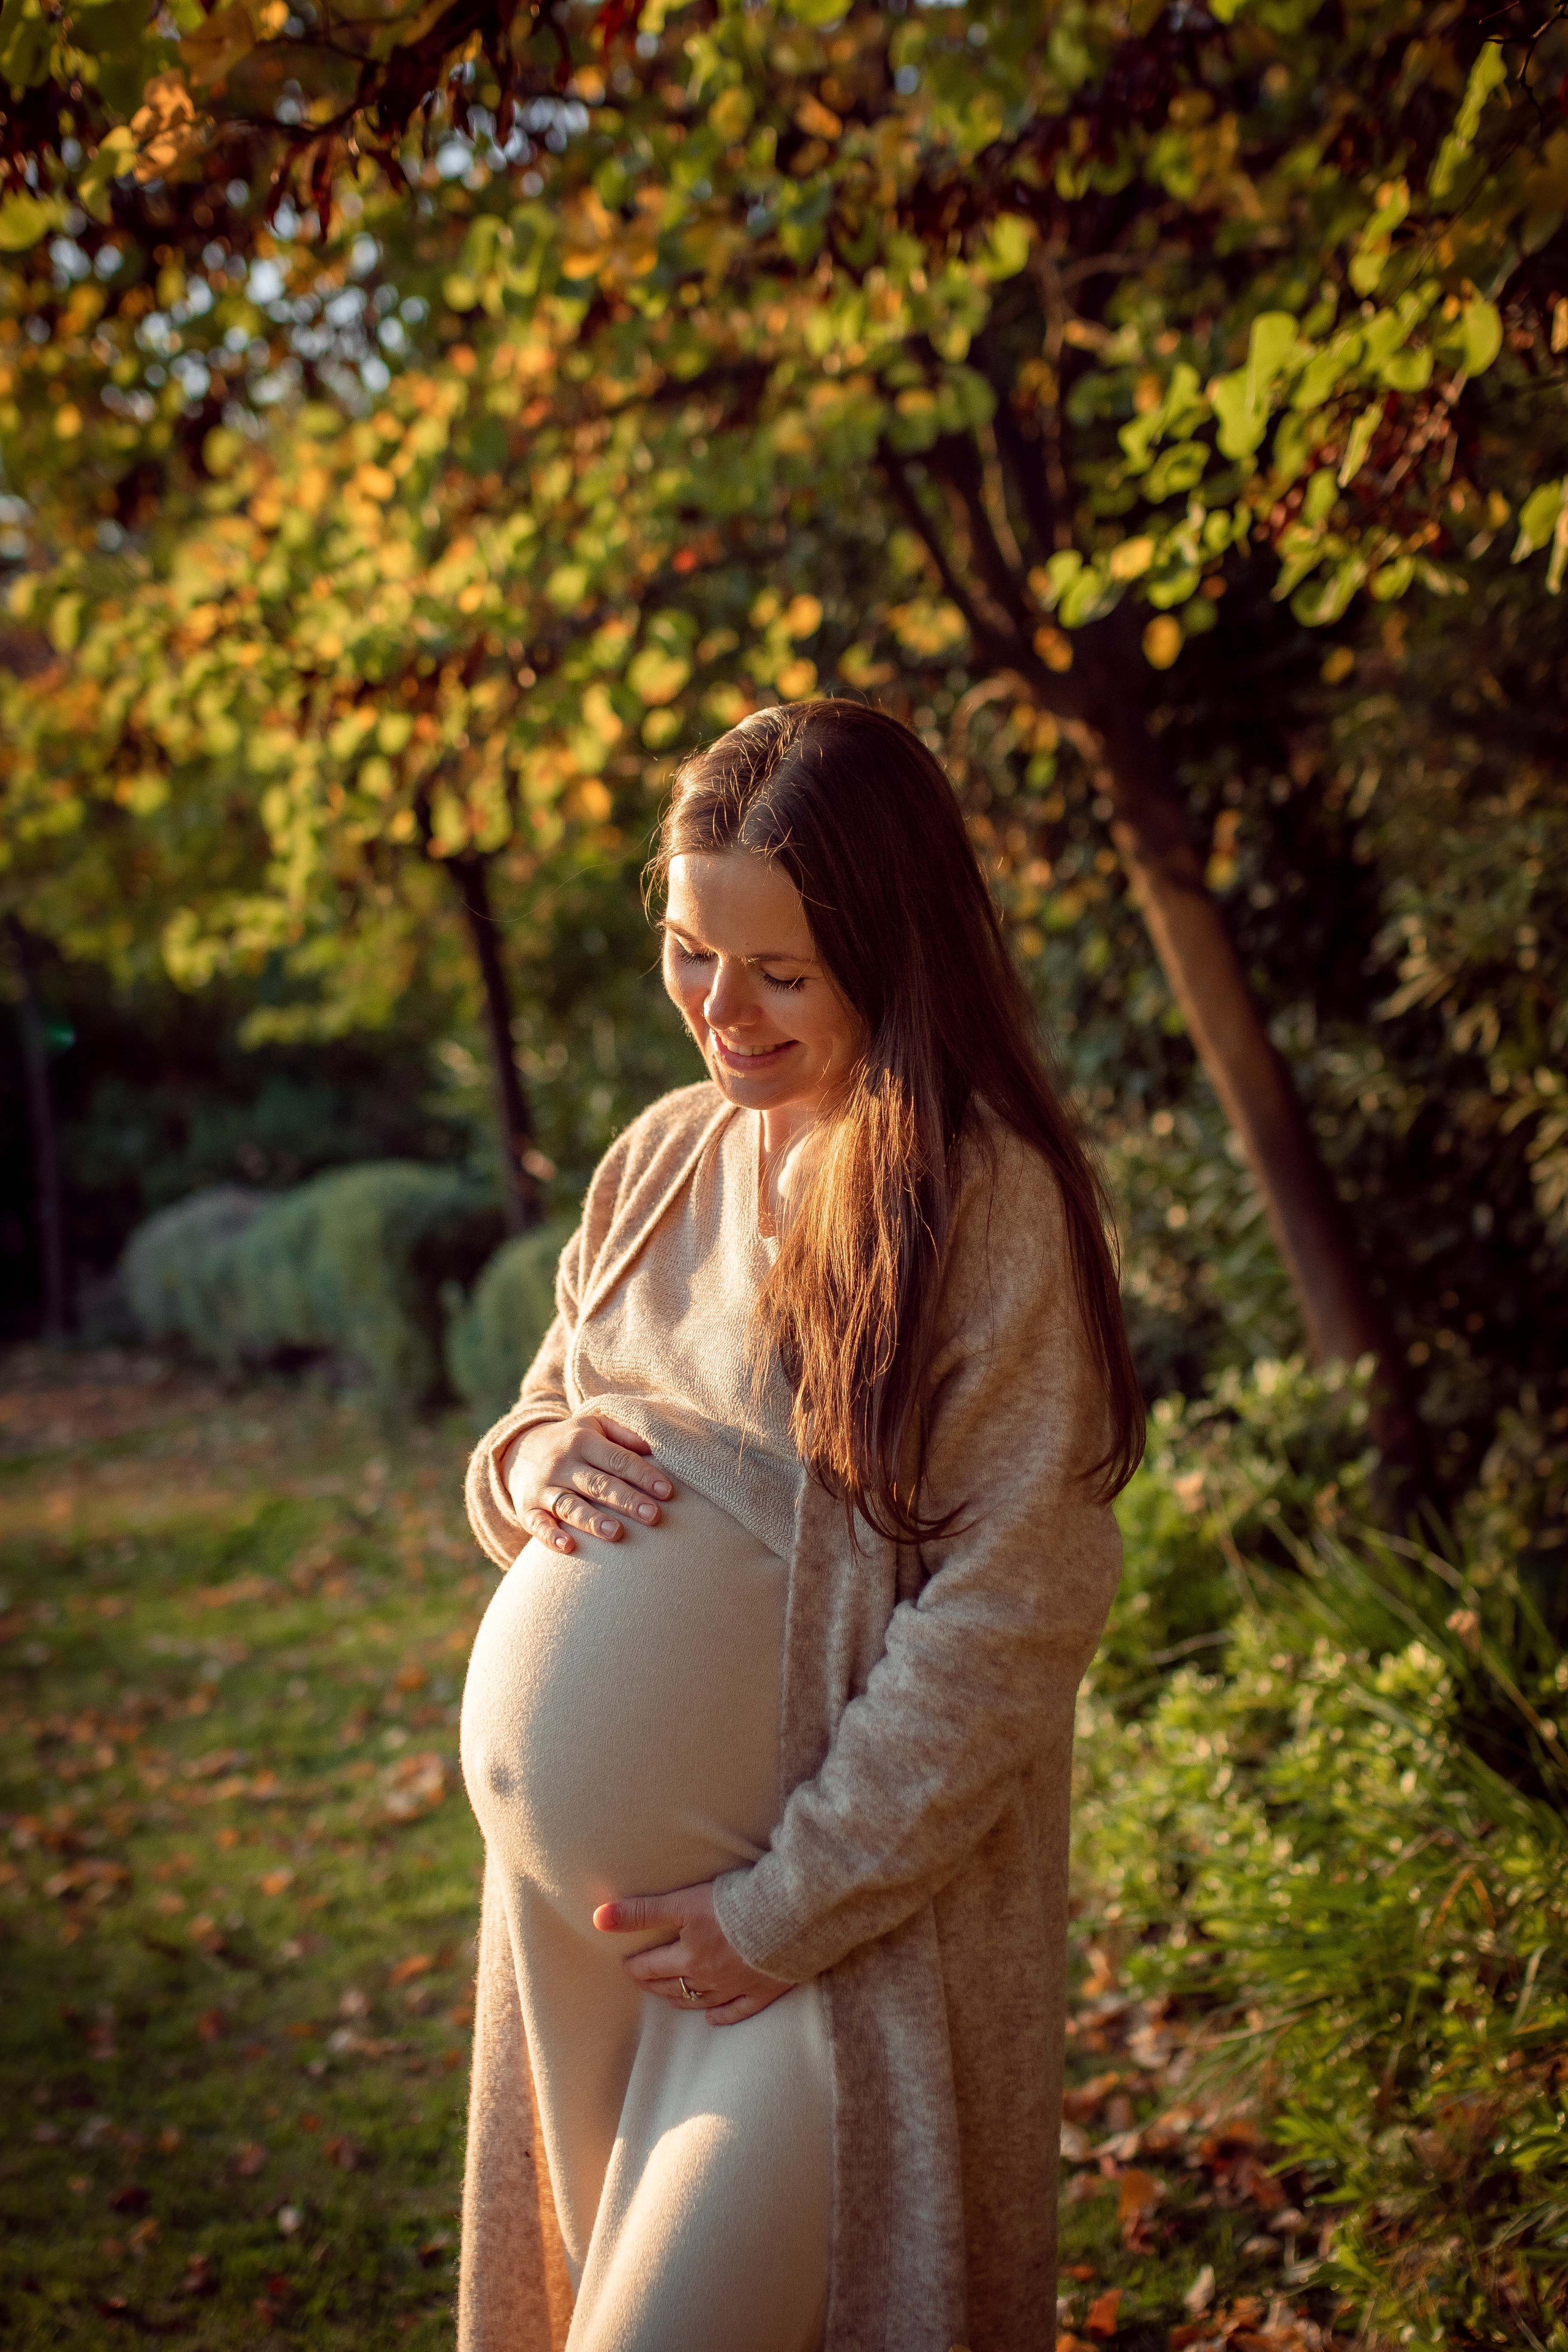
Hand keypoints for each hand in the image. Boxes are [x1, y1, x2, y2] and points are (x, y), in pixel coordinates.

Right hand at [503, 1410, 674, 1554]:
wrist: (520, 1449)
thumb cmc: (573, 1441)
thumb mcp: (596, 1426)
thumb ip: (625, 1436)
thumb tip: (658, 1448)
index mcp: (583, 1441)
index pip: (618, 1459)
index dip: (643, 1475)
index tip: (667, 1491)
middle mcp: (562, 1464)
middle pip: (598, 1484)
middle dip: (626, 1500)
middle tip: (652, 1515)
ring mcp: (544, 1488)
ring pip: (570, 1506)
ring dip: (592, 1520)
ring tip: (616, 1533)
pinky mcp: (528, 1509)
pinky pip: (538, 1524)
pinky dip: (551, 1536)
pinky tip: (567, 1546)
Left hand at [592, 1881, 793, 2026]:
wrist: (787, 1917)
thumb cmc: (734, 1905)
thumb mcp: (683, 1901)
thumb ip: (642, 1911)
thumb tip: (598, 1918)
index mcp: (688, 1957)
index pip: (651, 1966)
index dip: (635, 1965)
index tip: (625, 1964)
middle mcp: (709, 1978)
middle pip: (673, 1985)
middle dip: (654, 1982)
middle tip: (643, 1978)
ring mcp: (737, 1987)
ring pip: (701, 2000)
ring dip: (682, 1998)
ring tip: (670, 1995)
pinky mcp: (763, 1989)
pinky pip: (738, 2010)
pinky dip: (722, 2015)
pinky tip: (711, 2018)